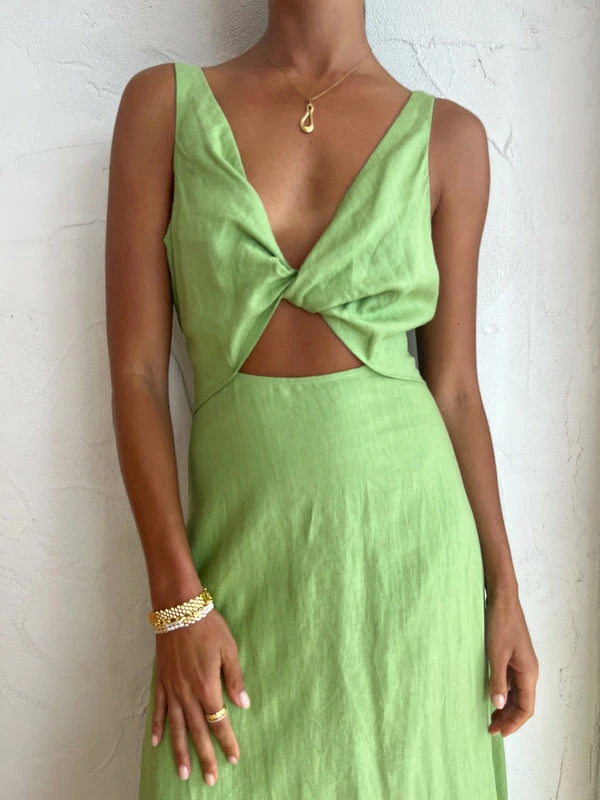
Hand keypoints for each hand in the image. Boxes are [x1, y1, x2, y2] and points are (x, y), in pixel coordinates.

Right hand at [150, 607, 250, 786]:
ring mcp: (172, 688)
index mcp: (207, 686)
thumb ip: (235, 679)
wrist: (178, 609)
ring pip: (176, 727)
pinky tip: (157, 743)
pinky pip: (160, 709)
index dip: (226, 741)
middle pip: (197, 731)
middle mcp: (187, 693)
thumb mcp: (229, 649)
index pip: (218, 722)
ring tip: (184, 772)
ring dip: (180, 751)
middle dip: (205, 756)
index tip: (233, 759)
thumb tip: (244, 704)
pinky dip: (158, 727)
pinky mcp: (162, 680)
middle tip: (209, 779)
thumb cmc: (207, 626)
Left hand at [484, 590, 538, 736]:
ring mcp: (522, 663)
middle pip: (523, 703)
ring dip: (506, 706)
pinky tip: (492, 696)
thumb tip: (499, 706)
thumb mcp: (495, 655)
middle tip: (490, 728)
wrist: (502, 599)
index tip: (498, 733)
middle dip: (508, 718)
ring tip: (490, 717)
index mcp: (528, 672)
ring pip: (517, 693)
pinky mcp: (514, 656)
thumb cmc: (499, 624)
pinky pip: (512, 681)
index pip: (526, 708)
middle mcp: (529, 670)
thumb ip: (497, 681)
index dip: (513, 723)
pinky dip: (504, 692)